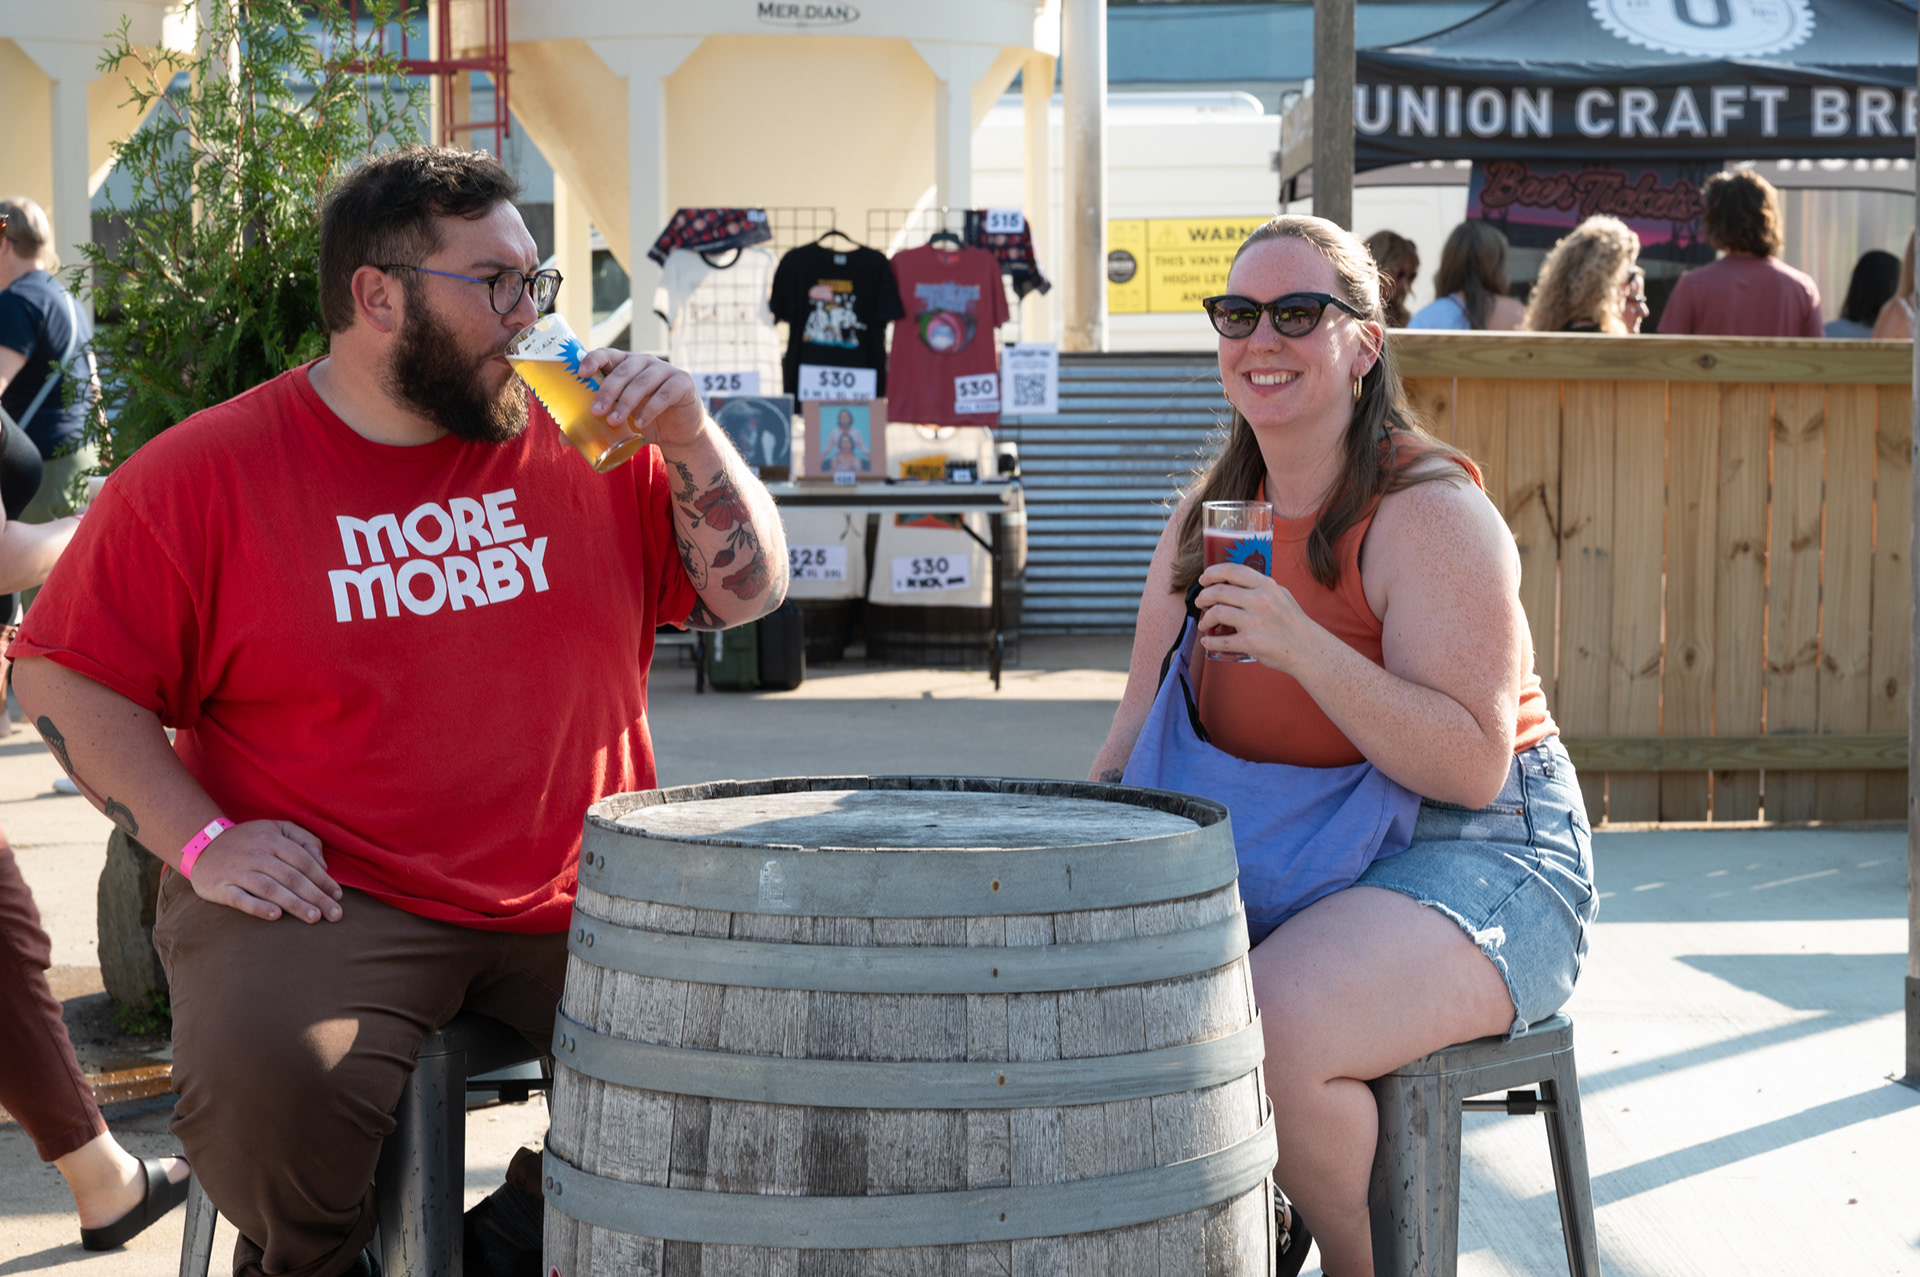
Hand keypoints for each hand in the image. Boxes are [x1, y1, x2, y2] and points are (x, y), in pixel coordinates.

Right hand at [187, 820, 343, 923]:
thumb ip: (303, 839)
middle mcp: (256, 854)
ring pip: (270, 888)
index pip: (303, 861)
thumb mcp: (276, 828)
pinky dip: (258, 907)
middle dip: (316, 896)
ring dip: (294, 903)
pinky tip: (275, 916)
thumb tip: (323, 864)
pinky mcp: (220, 887)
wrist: (201, 843)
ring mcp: (237, 871)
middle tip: (335, 914)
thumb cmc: (248, 840)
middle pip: (291, 877)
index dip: (323, 879)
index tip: (338, 895)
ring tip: (314, 917)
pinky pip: (240, 898)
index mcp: (272, 840)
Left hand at [577, 350, 704, 447]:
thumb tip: (563, 438)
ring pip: (642, 382)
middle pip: (623, 370)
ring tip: (614, 422)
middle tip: (596, 411)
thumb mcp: (619, 423)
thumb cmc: (645, 421)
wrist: (680, 433)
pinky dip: (650, 409)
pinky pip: (664, 394)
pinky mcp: (682, 384)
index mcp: (625, 365)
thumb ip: (594, 426)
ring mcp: (665, 371)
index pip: (607, 354)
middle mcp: (645, 362)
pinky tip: (640, 424)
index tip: (581, 373)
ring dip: (626, 402)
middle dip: (607, 390)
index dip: (594, 359)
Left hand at [1194, 562, 1324, 671]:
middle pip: (1218, 592)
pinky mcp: (1251, 643)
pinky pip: (1221, 640)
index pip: (1232, 571)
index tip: (1203, 579)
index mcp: (1266, 586)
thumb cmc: (1293, 622)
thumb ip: (1259, 587)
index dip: (1212, 572)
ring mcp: (1255, 622)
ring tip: (1205, 623)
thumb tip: (1232, 583)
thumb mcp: (1281, 595)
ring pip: (1216, 613)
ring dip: (1205, 619)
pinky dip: (1210, 642)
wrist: (1307, 649)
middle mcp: (1260, 600)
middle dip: (1203, 597)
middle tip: (1201, 603)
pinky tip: (1208, 641)